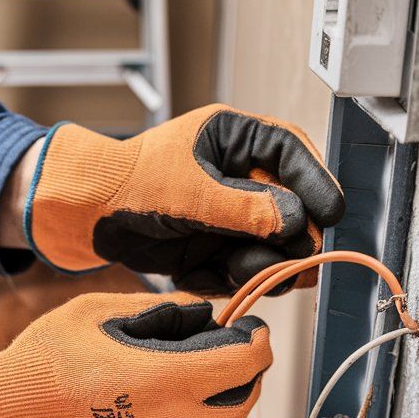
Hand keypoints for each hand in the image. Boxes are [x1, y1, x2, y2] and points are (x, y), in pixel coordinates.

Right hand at [0, 292, 271, 417]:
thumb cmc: (40, 367)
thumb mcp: (96, 314)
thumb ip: (158, 310)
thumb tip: (199, 309)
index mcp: (176, 382)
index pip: (249, 362)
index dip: (257, 341)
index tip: (251, 331)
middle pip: (241, 406)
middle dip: (241, 378)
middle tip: (223, 358)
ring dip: (209, 415)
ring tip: (176, 392)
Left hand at [19, 104, 344, 294]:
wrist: (85, 217)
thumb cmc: (128, 184)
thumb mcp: (189, 192)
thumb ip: (245, 208)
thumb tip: (295, 221)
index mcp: (235, 139)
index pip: (292, 152)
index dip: (316, 182)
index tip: (333, 213)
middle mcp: (239, 177)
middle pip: (291, 207)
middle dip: (291, 237)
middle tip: (294, 260)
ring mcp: (229, 215)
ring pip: (271, 245)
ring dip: (262, 264)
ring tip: (236, 269)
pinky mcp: (217, 248)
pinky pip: (243, 269)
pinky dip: (230, 278)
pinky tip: (201, 272)